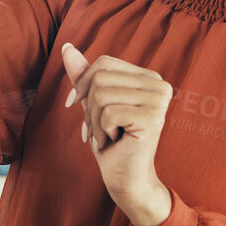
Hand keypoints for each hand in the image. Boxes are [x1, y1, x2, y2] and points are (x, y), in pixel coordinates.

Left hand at [60, 42, 173, 225]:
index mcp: (148, 77)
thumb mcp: (93, 104)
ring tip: (106, 135)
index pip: (104, 63)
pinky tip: (115, 141)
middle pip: (100, 78)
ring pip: (102, 95)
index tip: (76, 105)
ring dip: (94, 121)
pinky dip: (101, 130)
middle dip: (88, 106)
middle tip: (97, 128)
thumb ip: (84, 76)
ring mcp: (159, 101)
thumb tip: (66, 47)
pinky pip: (108, 112)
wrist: (125, 178)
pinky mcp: (153, 119)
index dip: (82, 83)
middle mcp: (159, 85)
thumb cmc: (110, 141)